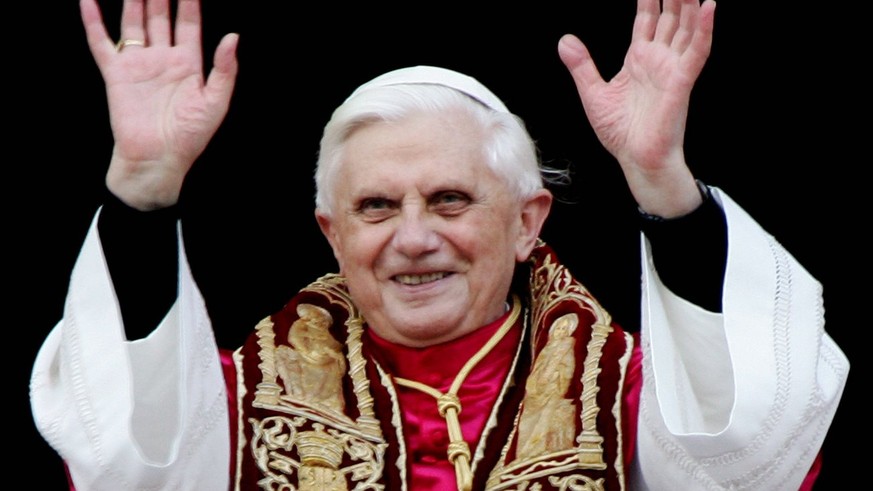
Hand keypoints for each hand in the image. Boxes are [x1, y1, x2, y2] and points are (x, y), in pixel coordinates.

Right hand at [80, 0, 238, 209]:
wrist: (158, 159)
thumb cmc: (189, 137)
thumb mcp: (216, 103)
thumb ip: (225, 70)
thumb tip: (233, 37)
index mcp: (189, 64)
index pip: (189, 23)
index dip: (189, 2)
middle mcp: (163, 58)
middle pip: (160, 17)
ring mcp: (139, 64)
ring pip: (134, 23)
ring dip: (133, 1)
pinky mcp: (116, 74)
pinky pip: (101, 42)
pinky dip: (93, 21)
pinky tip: (88, 0)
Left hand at [559, 0, 715, 216]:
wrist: (636, 159)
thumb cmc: (621, 133)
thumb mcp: (593, 94)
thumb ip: (581, 66)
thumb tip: (564, 40)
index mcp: (638, 60)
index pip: (646, 19)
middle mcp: (657, 60)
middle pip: (669, 17)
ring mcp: (671, 68)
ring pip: (686, 27)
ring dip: (689, 5)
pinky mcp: (682, 81)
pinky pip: (697, 52)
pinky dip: (704, 30)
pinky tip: (708, 7)